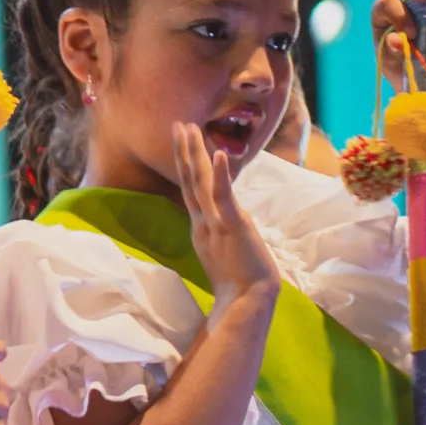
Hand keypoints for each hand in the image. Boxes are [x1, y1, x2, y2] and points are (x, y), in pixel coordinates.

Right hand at [174, 119, 279, 308]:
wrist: (247, 300)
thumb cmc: (239, 282)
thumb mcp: (226, 251)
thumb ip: (219, 234)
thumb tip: (219, 225)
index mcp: (203, 224)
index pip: (192, 188)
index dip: (186, 164)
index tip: (183, 140)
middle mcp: (204, 219)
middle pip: (190, 179)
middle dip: (185, 151)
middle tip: (179, 124)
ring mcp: (215, 221)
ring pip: (200, 182)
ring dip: (194, 154)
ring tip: (188, 130)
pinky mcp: (230, 226)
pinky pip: (222, 196)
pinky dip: (220, 175)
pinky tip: (218, 155)